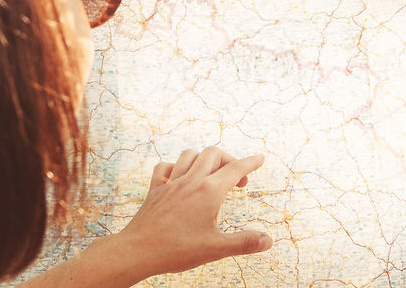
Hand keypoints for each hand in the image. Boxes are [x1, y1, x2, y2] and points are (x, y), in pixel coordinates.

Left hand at [116, 146, 271, 278]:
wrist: (138, 251)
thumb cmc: (176, 250)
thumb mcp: (215, 248)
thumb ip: (243, 242)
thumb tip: (268, 241)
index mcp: (209, 191)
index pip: (236, 169)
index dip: (251, 163)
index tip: (260, 159)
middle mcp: (191, 181)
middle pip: (214, 154)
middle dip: (230, 160)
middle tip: (237, 180)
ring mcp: (171, 183)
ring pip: (190, 155)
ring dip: (204, 159)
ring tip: (211, 173)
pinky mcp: (156, 189)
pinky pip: (165, 167)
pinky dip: (175, 167)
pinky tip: (179, 177)